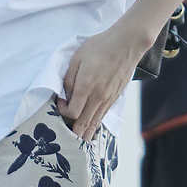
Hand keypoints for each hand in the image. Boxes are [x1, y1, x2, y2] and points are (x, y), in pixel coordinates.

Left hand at [57, 21, 147, 140]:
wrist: (126, 44)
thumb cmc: (100, 47)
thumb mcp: (77, 58)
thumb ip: (69, 79)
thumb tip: (65, 96)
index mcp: (86, 86)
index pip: (72, 112)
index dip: (63, 112)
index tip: (60, 104)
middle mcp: (98, 96)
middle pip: (83, 124)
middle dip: (73, 133)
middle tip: (65, 137)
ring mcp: (108, 99)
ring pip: (95, 123)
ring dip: (85, 134)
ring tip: (77, 142)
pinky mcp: (115, 98)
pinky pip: (103, 116)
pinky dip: (95, 125)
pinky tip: (90, 129)